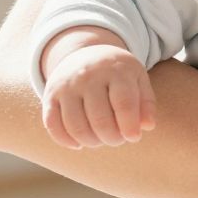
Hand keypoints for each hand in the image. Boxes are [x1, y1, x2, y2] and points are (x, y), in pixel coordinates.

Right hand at [39, 29, 155, 148]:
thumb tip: (147, 126)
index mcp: (116, 70)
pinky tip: (79, 144)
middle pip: (100, 119)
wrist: (85, 53)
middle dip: (112, 138)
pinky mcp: (50, 95)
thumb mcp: (138, 79)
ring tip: (101, 140)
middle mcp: (88, 76)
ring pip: (76, 126)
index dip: (130, 126)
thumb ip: (146, 102)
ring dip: (91, 142)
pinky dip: (66, 141)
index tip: (134, 137)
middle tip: (118, 140)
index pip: (123, 103)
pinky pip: (53, 125)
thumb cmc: (118, 73)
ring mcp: (67, 86)